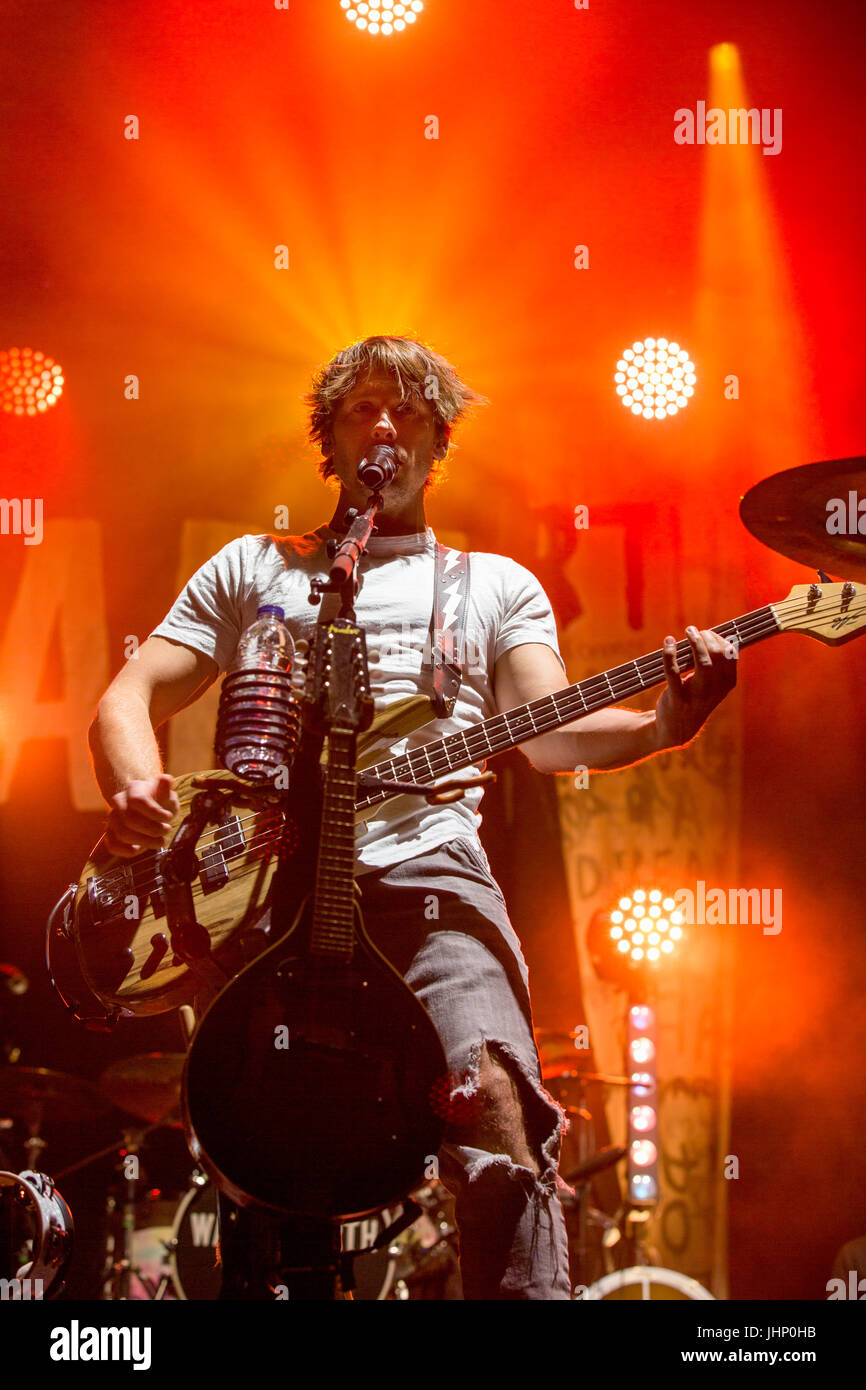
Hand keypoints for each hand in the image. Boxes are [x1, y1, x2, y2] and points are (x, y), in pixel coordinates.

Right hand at [104, 773, 179, 858]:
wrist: (149, 810)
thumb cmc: (160, 802)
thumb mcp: (167, 795)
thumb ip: (165, 790)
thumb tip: (167, 779)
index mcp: (133, 789)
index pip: (138, 801)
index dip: (155, 812)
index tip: (169, 817)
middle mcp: (119, 802)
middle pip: (130, 820)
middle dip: (152, 829)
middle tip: (166, 831)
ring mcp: (112, 818)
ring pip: (122, 834)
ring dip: (144, 842)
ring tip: (159, 842)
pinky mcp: (110, 833)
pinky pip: (112, 845)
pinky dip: (126, 851)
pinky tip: (139, 849)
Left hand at [655, 626, 737, 750]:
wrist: (677, 728)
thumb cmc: (695, 697)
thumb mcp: (712, 684)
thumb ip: (716, 663)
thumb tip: (713, 635)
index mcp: (727, 683)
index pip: (729, 653)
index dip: (718, 638)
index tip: (706, 633)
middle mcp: (715, 690)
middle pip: (718, 654)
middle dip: (706, 637)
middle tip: (694, 631)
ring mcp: (697, 695)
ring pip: (702, 662)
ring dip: (694, 641)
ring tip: (688, 631)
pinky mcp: (677, 698)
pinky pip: (673, 671)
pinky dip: (670, 653)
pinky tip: (668, 641)